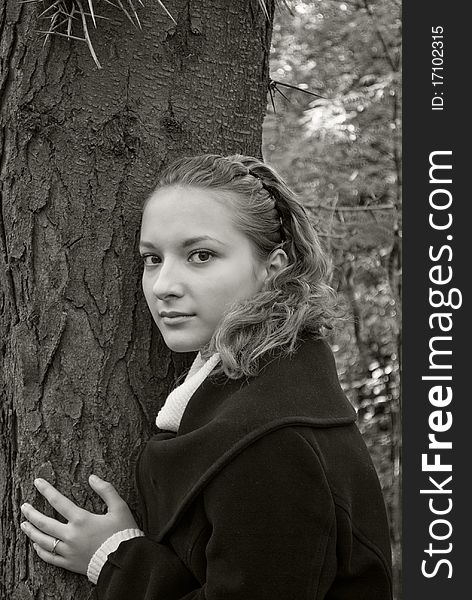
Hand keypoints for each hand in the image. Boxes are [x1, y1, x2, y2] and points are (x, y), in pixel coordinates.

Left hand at [20, 475, 138, 575]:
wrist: (124, 560)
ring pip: (42, 541)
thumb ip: (106, 490)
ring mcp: (68, 550)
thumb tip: (92, 478)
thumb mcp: (119, 507)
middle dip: (31, 513)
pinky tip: (36, 545)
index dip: (46, 490)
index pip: (58, 501)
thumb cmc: (122, 532)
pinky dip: (40, 550)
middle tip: (24, 506)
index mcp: (82, 519)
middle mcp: (71, 535)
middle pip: (44, 522)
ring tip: (23, 524)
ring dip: (31, 531)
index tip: (37, 482)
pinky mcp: (69, 563)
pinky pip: (49, 557)